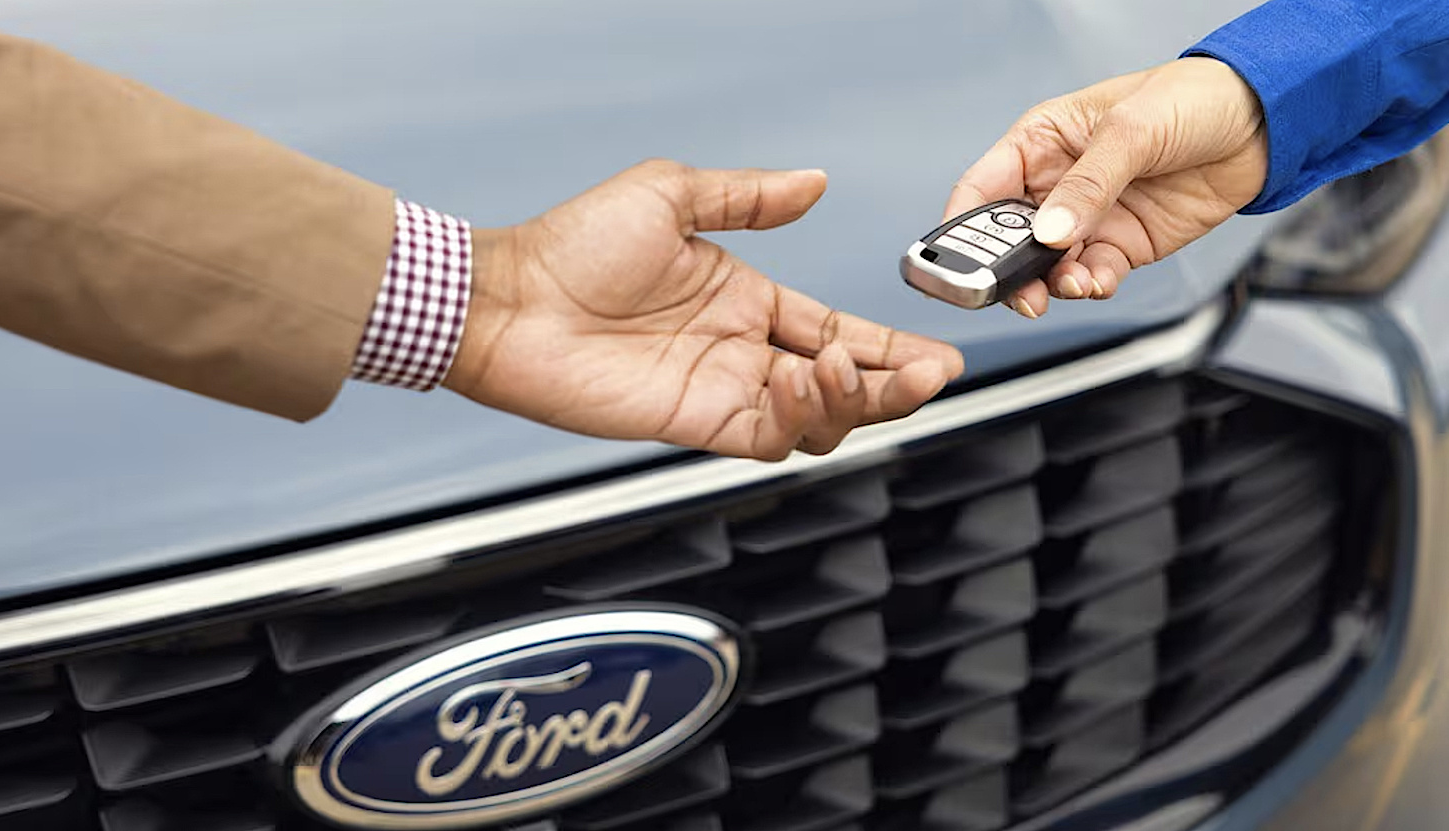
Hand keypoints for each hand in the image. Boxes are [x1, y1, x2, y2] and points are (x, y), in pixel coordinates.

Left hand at [444, 160, 964, 461]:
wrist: (509, 301)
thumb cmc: (573, 244)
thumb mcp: (672, 195)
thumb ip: (749, 198)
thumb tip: (815, 183)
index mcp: (746, 298)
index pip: (837, 329)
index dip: (889, 346)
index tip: (938, 355)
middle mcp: (741, 349)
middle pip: (842, 383)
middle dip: (893, 384)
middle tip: (927, 377)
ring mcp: (721, 390)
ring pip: (817, 419)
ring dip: (850, 399)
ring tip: (845, 370)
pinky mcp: (695, 423)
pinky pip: (770, 437)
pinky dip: (801, 418)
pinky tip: (806, 384)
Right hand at [945, 57, 1268, 316]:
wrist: (1264, 123)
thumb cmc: (1193, 98)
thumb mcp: (1132, 129)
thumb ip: (1088, 184)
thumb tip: (1051, 231)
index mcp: (1042, 142)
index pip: (983, 188)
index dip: (961, 226)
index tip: (955, 261)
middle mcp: (1058, 184)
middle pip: (1008, 238)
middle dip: (1006, 268)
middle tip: (1015, 288)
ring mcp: (1089, 218)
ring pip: (1047, 266)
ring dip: (1050, 284)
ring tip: (1068, 284)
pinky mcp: (1122, 246)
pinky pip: (1089, 276)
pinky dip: (1087, 287)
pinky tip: (1096, 281)